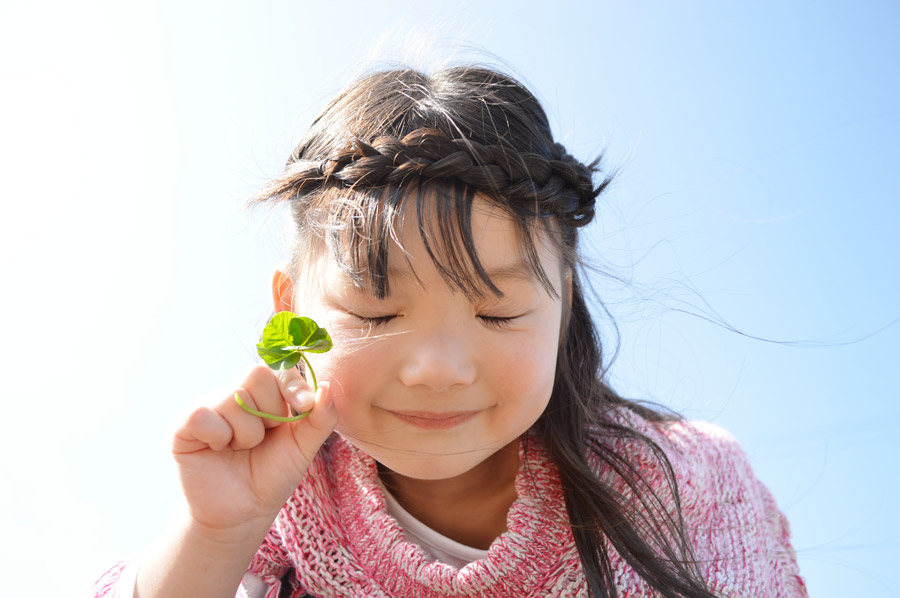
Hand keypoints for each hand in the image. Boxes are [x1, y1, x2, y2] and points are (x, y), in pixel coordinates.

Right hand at [171, 365, 337, 534]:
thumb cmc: (272, 475)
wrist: (243, 513)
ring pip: (233, 398)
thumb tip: (328, 386)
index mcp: (262, 393)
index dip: (292, 384)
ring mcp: (207, 406)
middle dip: (270, 412)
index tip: (303, 406)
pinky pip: (203, 416)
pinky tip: (218, 450)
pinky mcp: (183, 425)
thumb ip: (321, 417)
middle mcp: (233, 393)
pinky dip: (219, 438)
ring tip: (240, 449)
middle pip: (256, 375)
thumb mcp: (304, 446)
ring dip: (247, 434)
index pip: (277, 368)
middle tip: (263, 439)